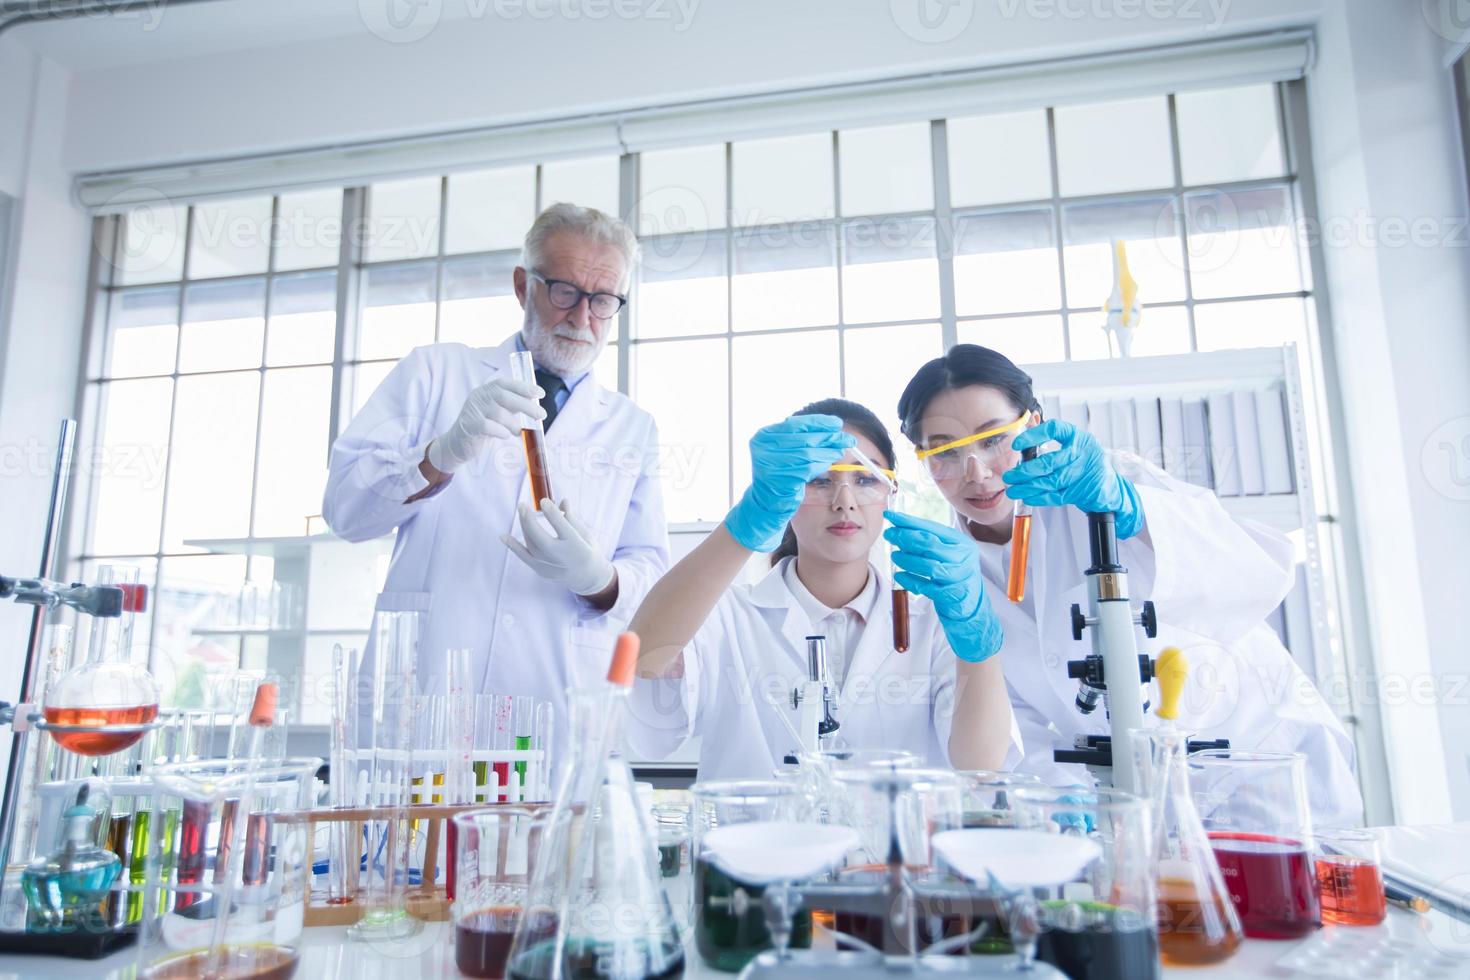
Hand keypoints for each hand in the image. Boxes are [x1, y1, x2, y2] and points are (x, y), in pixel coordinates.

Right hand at [427, 376, 544, 474]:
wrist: (458, 443)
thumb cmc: (483, 426)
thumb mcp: (497, 412)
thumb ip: (512, 407)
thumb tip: (536, 408)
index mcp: (487, 390)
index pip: (506, 384)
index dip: (524, 387)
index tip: (540, 394)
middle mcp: (479, 396)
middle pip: (504, 396)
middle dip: (526, 405)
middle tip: (541, 415)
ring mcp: (472, 410)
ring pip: (499, 413)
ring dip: (513, 424)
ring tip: (518, 431)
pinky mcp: (469, 425)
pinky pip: (489, 427)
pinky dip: (501, 431)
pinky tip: (505, 435)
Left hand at [502, 499, 614, 596]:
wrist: (586, 576)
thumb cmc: (586, 548)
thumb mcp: (584, 533)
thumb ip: (571, 518)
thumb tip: (562, 501)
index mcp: (578, 547)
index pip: (564, 529)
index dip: (552, 515)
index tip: (543, 501)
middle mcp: (563, 559)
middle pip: (542, 540)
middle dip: (530, 522)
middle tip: (523, 506)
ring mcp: (551, 567)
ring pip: (532, 546)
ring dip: (524, 527)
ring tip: (523, 511)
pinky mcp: (542, 571)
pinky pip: (525, 557)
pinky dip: (514, 546)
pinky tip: (503, 536)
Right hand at [724, 415, 853, 551]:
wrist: (767, 500)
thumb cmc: (780, 471)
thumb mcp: (785, 449)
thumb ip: (801, 437)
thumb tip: (833, 428)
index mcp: (764, 436)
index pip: (795, 424)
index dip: (818, 422)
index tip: (836, 423)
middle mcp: (764, 449)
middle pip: (804, 438)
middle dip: (829, 437)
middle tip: (847, 438)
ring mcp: (771, 466)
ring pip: (808, 454)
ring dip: (828, 452)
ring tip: (840, 451)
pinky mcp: (781, 481)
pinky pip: (808, 469)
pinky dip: (821, 465)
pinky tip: (828, 463)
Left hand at [883, 511, 1002, 662]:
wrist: (970, 603)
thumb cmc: (954, 573)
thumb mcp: (948, 552)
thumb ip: (929, 541)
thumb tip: (899, 528)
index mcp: (960, 542)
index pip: (931, 528)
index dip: (908, 521)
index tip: (889, 515)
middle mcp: (962, 557)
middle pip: (929, 544)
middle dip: (905, 537)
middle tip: (889, 534)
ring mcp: (958, 577)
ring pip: (928, 566)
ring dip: (907, 559)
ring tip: (894, 555)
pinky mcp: (951, 594)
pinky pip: (926, 586)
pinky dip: (910, 580)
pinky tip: (899, 576)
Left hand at [1003, 419, 1142, 537]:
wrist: (1109, 486)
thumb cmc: (1085, 462)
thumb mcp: (1073, 444)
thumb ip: (1050, 437)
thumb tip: (1028, 423)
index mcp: (1078, 437)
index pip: (1054, 429)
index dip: (1033, 435)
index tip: (1016, 445)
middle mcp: (1081, 453)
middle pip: (1049, 462)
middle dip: (1025, 471)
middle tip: (1009, 476)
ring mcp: (1082, 474)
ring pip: (1051, 481)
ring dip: (1028, 487)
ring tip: (1012, 489)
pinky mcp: (1080, 492)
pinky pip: (1056, 496)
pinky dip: (1039, 498)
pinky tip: (1027, 497)